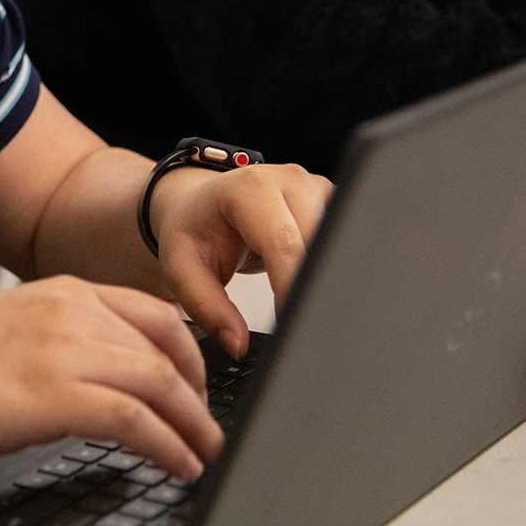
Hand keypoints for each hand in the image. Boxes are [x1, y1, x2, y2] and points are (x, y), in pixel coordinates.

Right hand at [0, 277, 218, 479]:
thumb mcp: (8, 334)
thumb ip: (59, 344)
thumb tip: (99, 388)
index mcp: (58, 290)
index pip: (153, 312)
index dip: (188, 355)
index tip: (196, 388)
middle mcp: (68, 308)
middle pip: (166, 347)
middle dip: (198, 395)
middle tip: (206, 429)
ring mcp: (62, 347)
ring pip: (159, 381)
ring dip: (192, 424)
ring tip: (201, 453)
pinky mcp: (53, 393)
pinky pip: (135, 419)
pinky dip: (167, 445)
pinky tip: (176, 464)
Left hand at [145, 162, 331, 357]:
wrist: (199, 203)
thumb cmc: (192, 230)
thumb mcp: (181, 268)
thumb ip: (207, 307)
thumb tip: (238, 344)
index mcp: (248, 188)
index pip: (283, 243)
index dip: (291, 287)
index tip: (290, 323)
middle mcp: (288, 181)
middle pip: (319, 244)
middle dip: (315, 288)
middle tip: (305, 326)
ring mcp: (314, 188)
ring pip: (340, 243)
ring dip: (329, 278)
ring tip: (313, 308)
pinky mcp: (330, 201)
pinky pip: (345, 240)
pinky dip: (336, 268)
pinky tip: (323, 288)